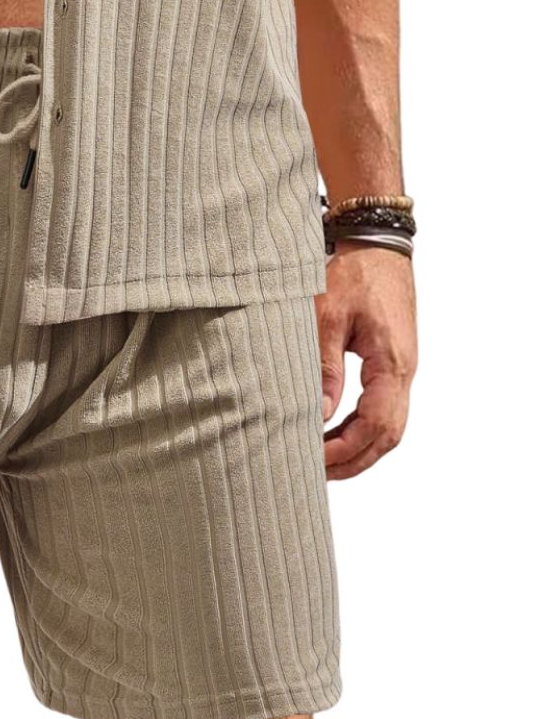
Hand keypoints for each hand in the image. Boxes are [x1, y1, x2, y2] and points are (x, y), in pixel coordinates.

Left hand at [315, 242, 417, 480]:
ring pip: (389, 426)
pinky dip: (362, 428)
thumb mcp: (328, 315)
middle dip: (354, 460)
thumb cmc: (354, 272)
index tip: (315, 459)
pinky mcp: (393, 363)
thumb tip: (319, 413)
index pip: (375, 423)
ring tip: (324, 461)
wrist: (377, 245)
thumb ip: (325, 365)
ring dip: (360, 448)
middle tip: (317, 473)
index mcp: (391, 363)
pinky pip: (384, 408)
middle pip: (387, 435)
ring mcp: (401, 369)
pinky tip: (336, 431)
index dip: (345, 448)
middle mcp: (404, 372)